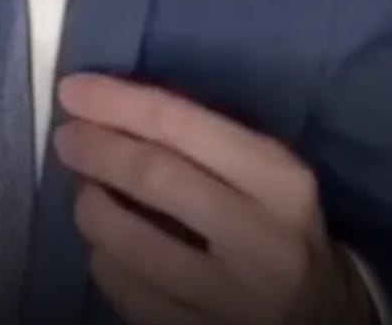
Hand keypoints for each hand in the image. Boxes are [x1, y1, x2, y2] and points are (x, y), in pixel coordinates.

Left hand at [54, 74, 374, 324]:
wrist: (325, 319)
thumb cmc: (281, 225)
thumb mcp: (268, 175)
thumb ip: (206, 141)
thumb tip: (114, 108)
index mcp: (279, 181)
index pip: (183, 126)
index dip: (118, 104)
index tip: (73, 89)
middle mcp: (259, 240)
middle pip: (154, 179)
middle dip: (96, 150)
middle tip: (66, 138)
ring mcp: (230, 301)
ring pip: (130, 246)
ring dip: (93, 209)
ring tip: (87, 192)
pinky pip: (129, 296)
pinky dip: (105, 262)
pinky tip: (106, 247)